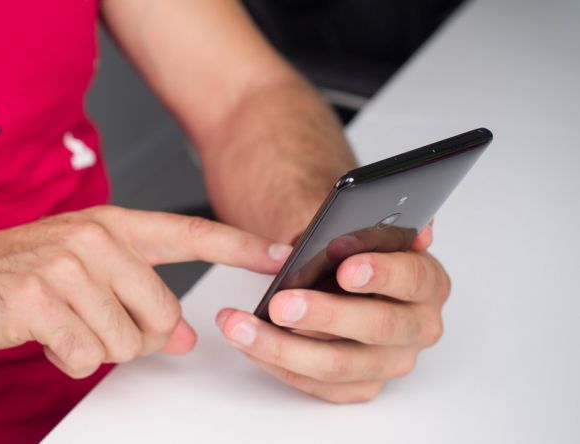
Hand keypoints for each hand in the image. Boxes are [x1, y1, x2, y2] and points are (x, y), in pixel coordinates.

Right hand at [0, 206, 289, 377]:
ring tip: (65, 322)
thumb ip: (142, 297)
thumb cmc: (25, 270)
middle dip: (135, 336)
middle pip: (162, 315)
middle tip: (95, 321)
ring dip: (96, 346)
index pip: (192, 234)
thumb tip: (184, 336)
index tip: (281, 253)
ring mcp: (68, 266)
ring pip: (125, 342)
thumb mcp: (90, 273)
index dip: (241, 246)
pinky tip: (44, 333)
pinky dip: (66, 358)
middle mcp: (98, 239)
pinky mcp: (39, 298)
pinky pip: (85, 356)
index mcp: (116, 227)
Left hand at [215, 223, 449, 402]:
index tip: (346, 268)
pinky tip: (248, 341)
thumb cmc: (348, 245)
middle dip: (326, 315)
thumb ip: (353, 222)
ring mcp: (389, 361)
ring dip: (283, 346)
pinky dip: (277, 363)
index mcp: (427, 281)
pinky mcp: (360, 385)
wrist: (335, 268)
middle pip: (378, 328)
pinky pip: (318, 385)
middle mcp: (418, 326)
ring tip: (240, 325)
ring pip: (339, 365)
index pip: (414, 278)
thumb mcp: (351, 223)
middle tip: (281, 303)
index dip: (382, 274)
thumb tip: (348, 224)